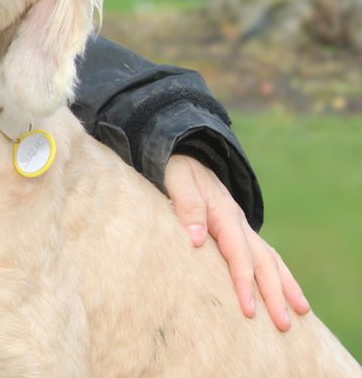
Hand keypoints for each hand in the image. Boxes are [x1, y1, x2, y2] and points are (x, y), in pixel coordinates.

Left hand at [164, 154, 310, 330]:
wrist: (186, 153)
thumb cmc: (178, 170)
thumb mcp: (178, 181)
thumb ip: (187, 207)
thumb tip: (197, 239)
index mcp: (224, 213)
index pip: (238, 253)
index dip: (244, 281)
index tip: (248, 309)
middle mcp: (238, 222)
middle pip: (262, 262)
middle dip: (274, 294)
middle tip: (283, 324)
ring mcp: (241, 226)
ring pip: (270, 259)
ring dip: (284, 286)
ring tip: (300, 313)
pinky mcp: (238, 230)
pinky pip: (263, 254)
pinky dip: (278, 273)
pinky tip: (284, 290)